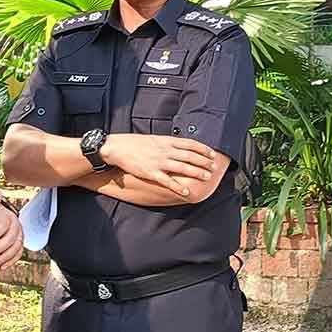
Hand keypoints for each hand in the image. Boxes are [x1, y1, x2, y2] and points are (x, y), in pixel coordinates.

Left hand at [0, 195, 23, 273]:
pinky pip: (18, 253)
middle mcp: (15, 224)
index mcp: (6, 215)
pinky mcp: (19, 244)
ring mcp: (19, 235)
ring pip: (16, 246)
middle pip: (11, 237)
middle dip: (0, 247)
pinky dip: (10, 261)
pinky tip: (1, 266)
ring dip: (5, 256)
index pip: (3, 224)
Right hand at [99, 134, 217, 196]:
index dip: (203, 149)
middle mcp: (165, 151)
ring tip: (206, 177)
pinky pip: (168, 181)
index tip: (213, 154)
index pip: (190, 144)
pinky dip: (178, 187)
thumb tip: (181, 147)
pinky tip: (187, 192)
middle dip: (204, 162)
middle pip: (190, 156)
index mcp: (166, 141)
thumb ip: (168, 143)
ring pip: (182, 167)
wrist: (118, 147)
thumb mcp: (155, 139)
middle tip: (214, 168)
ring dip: (196, 172)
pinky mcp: (151, 172)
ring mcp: (159, 162)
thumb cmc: (135, 143)